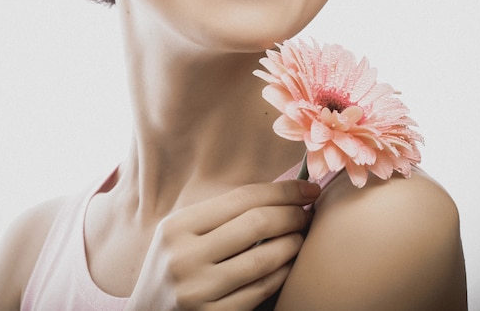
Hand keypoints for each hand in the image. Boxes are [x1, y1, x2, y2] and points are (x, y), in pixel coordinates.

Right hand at [126, 180, 319, 310]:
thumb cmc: (171, 268)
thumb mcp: (180, 235)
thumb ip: (217, 216)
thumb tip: (275, 194)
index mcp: (176, 227)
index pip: (241, 198)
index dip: (281, 191)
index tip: (307, 188)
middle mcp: (183, 257)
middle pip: (255, 223)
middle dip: (291, 214)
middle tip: (308, 211)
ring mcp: (197, 292)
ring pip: (263, 259)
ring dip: (292, 244)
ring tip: (302, 236)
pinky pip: (259, 291)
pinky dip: (281, 274)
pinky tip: (289, 264)